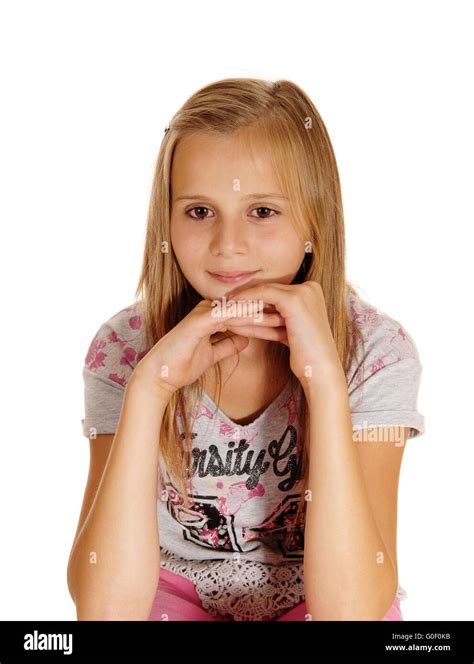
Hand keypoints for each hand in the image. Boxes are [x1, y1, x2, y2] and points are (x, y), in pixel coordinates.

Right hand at [131, 298, 284, 398]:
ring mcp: (203, 313)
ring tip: (283, 314)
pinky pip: (226, 315)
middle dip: (269, 310)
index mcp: (214, 316)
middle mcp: (210, 310)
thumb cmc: (182, 364)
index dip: (267, 316)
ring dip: (261, 310)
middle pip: (245, 307)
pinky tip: (261, 318)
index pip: (245, 313)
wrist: (161, 375)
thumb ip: (228, 344)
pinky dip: (244, 316)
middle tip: (293, 314)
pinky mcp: (198, 321)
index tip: (288, 322)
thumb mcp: (213, 354)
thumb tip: (245, 338)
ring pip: (239, 308)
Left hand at [223, 281, 344, 388]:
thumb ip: (277, 318)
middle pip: (270, 291)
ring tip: (222, 307)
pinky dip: (244, 301)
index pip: (277, 293)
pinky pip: (262, 295)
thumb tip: (253, 313)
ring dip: (242, 301)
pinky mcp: (294, 300)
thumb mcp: (290, 330)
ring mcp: (303, 292)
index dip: (254, 299)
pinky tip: (229, 309)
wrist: (320, 371)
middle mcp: (310, 287)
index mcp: (312, 292)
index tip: (234, 306)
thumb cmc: (305, 355)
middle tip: (223, 304)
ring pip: (264, 292)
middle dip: (246, 299)